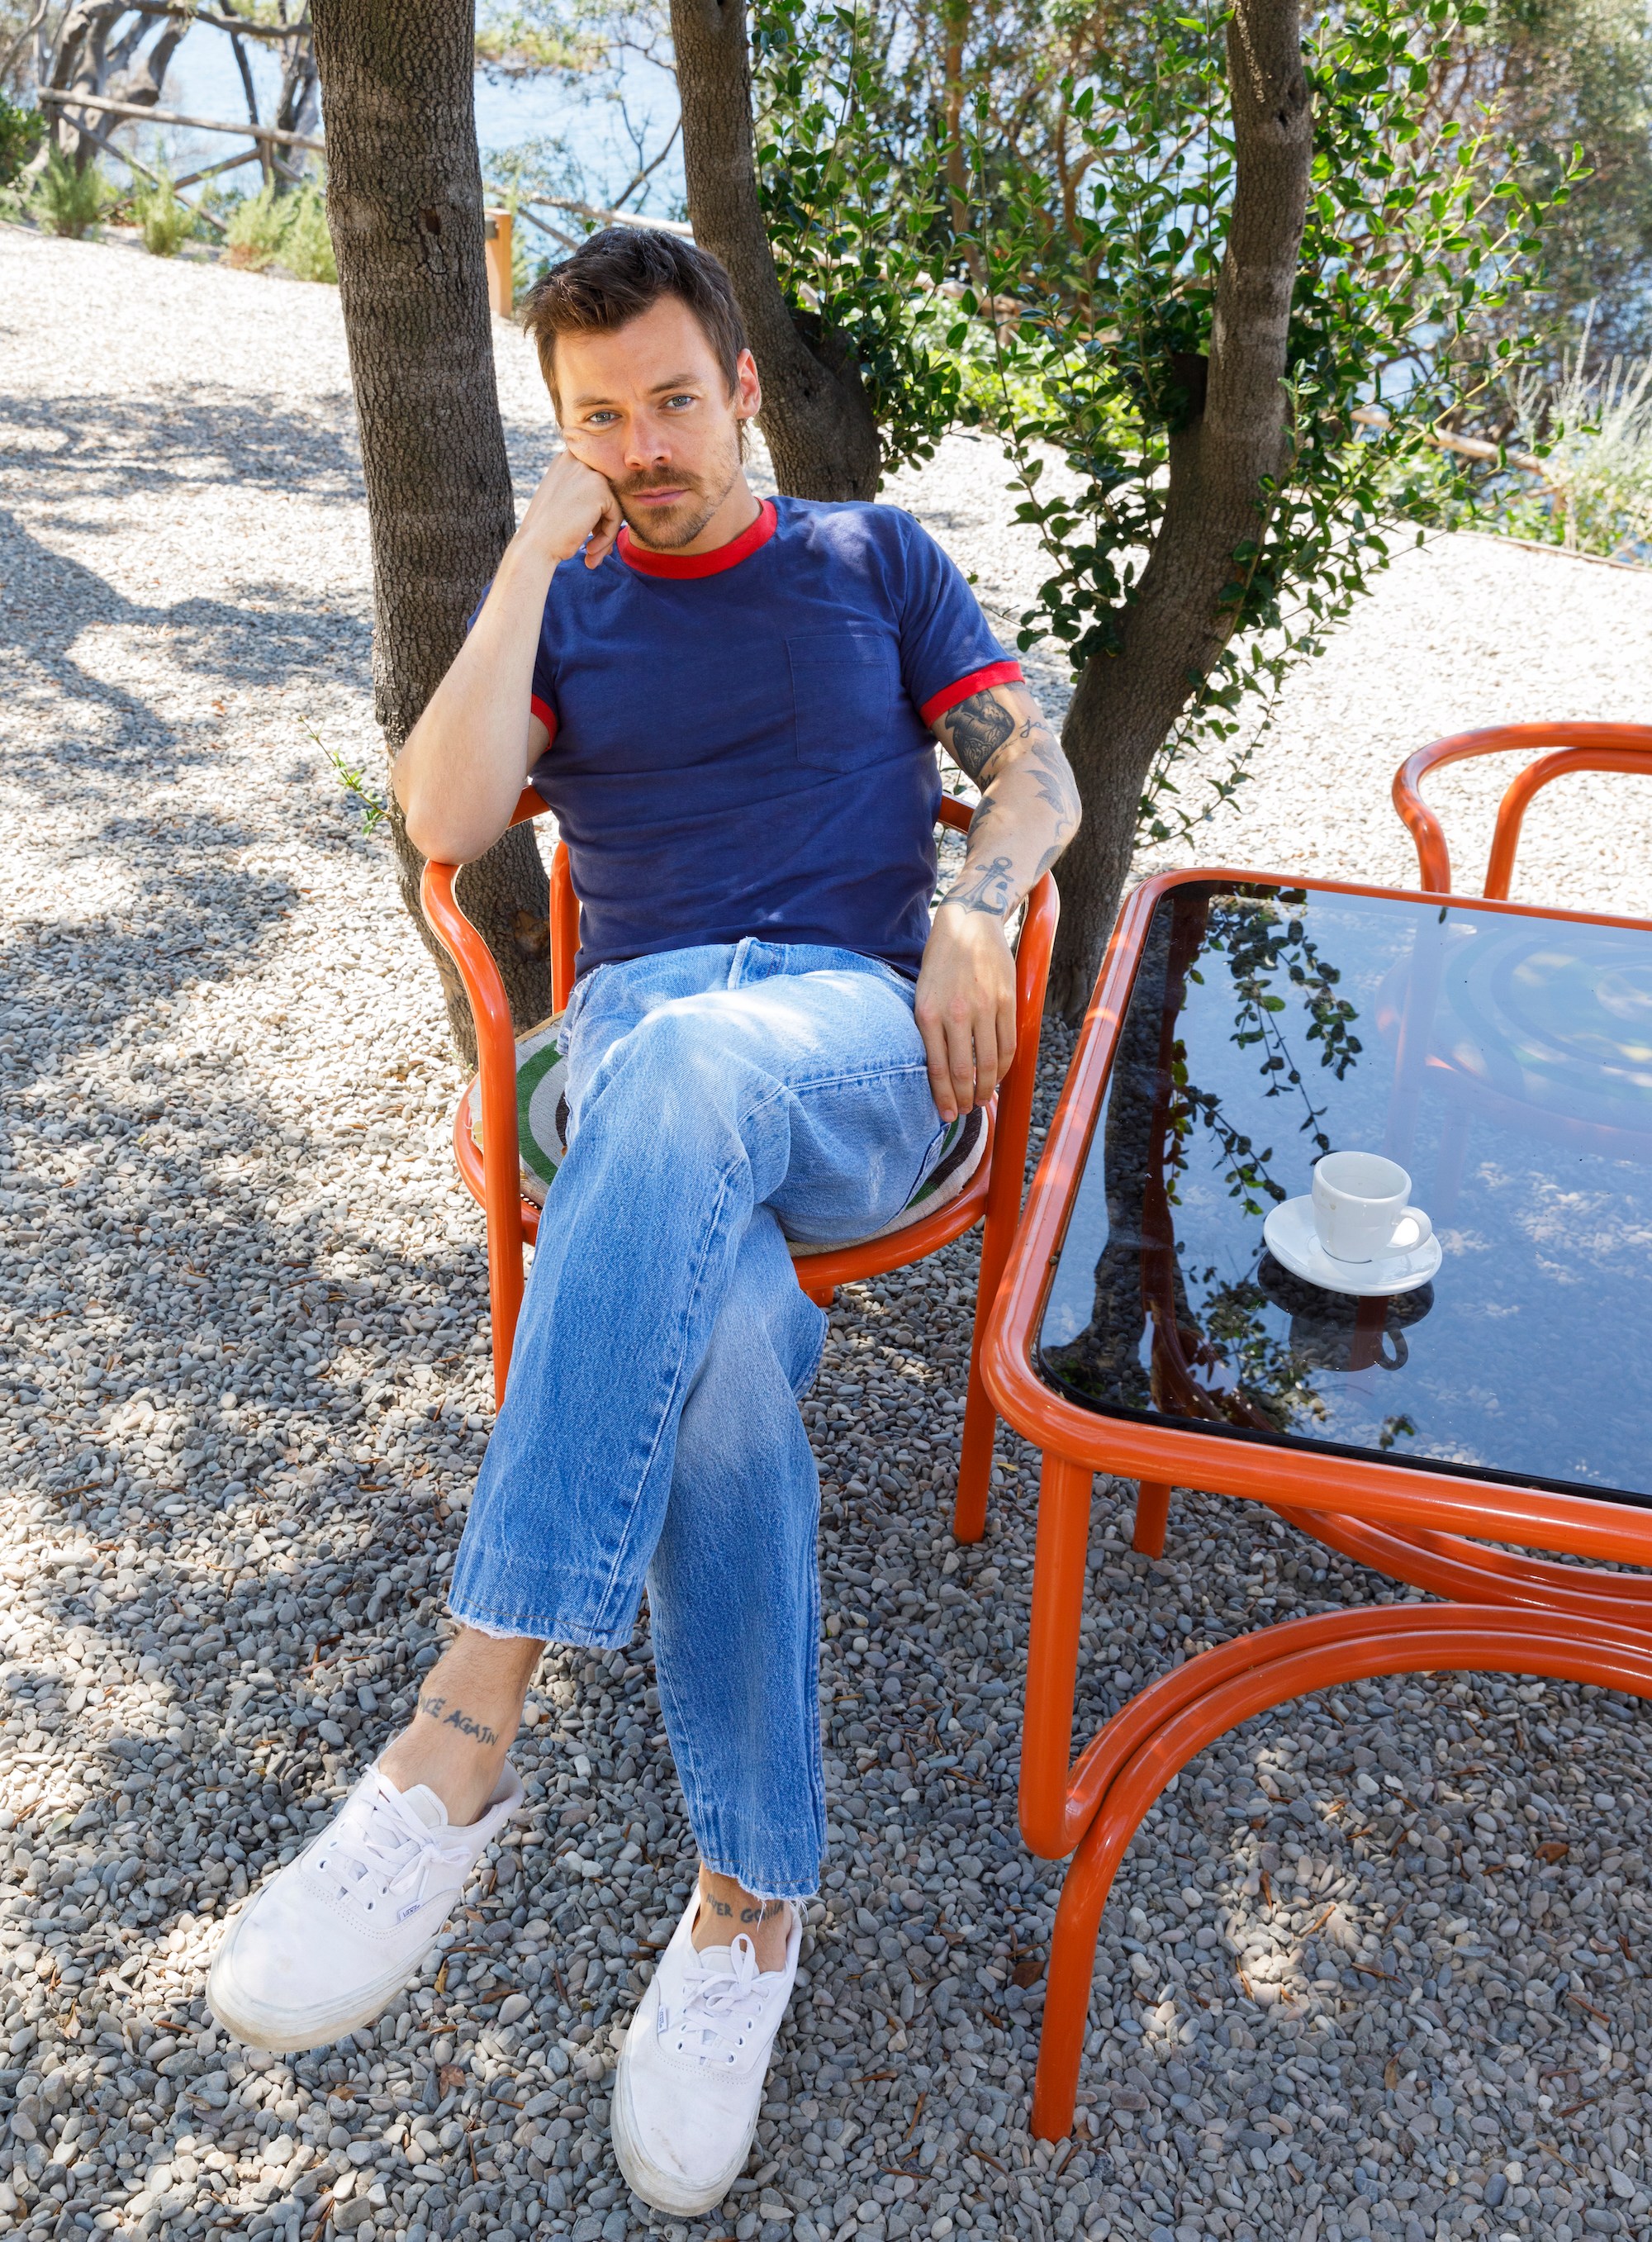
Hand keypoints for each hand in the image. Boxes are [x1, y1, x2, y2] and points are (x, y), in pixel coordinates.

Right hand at [516, 448, 622, 571]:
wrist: (535, 546)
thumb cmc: (546, 530)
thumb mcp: (562, 500)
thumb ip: (584, 493)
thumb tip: (612, 503)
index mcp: (566, 460)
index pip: (596, 485)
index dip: (596, 513)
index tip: (587, 534)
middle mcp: (577, 461)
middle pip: (606, 494)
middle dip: (602, 524)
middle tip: (591, 548)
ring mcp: (589, 473)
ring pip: (613, 506)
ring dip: (605, 534)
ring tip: (591, 553)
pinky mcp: (600, 490)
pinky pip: (616, 516)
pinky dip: (608, 537)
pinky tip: (590, 550)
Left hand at [915, 904, 1016, 1122]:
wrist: (969, 921)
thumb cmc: (940, 960)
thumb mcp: (922, 992)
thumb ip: (929, 1028)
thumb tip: (937, 1069)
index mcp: (928, 1013)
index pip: (937, 1068)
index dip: (943, 1098)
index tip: (946, 1115)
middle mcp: (955, 1013)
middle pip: (964, 1071)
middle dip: (965, 1098)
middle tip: (966, 1112)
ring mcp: (983, 1007)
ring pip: (989, 1062)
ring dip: (986, 1087)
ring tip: (982, 1099)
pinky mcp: (1006, 1001)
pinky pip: (1009, 1044)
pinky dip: (1005, 1066)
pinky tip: (998, 1075)